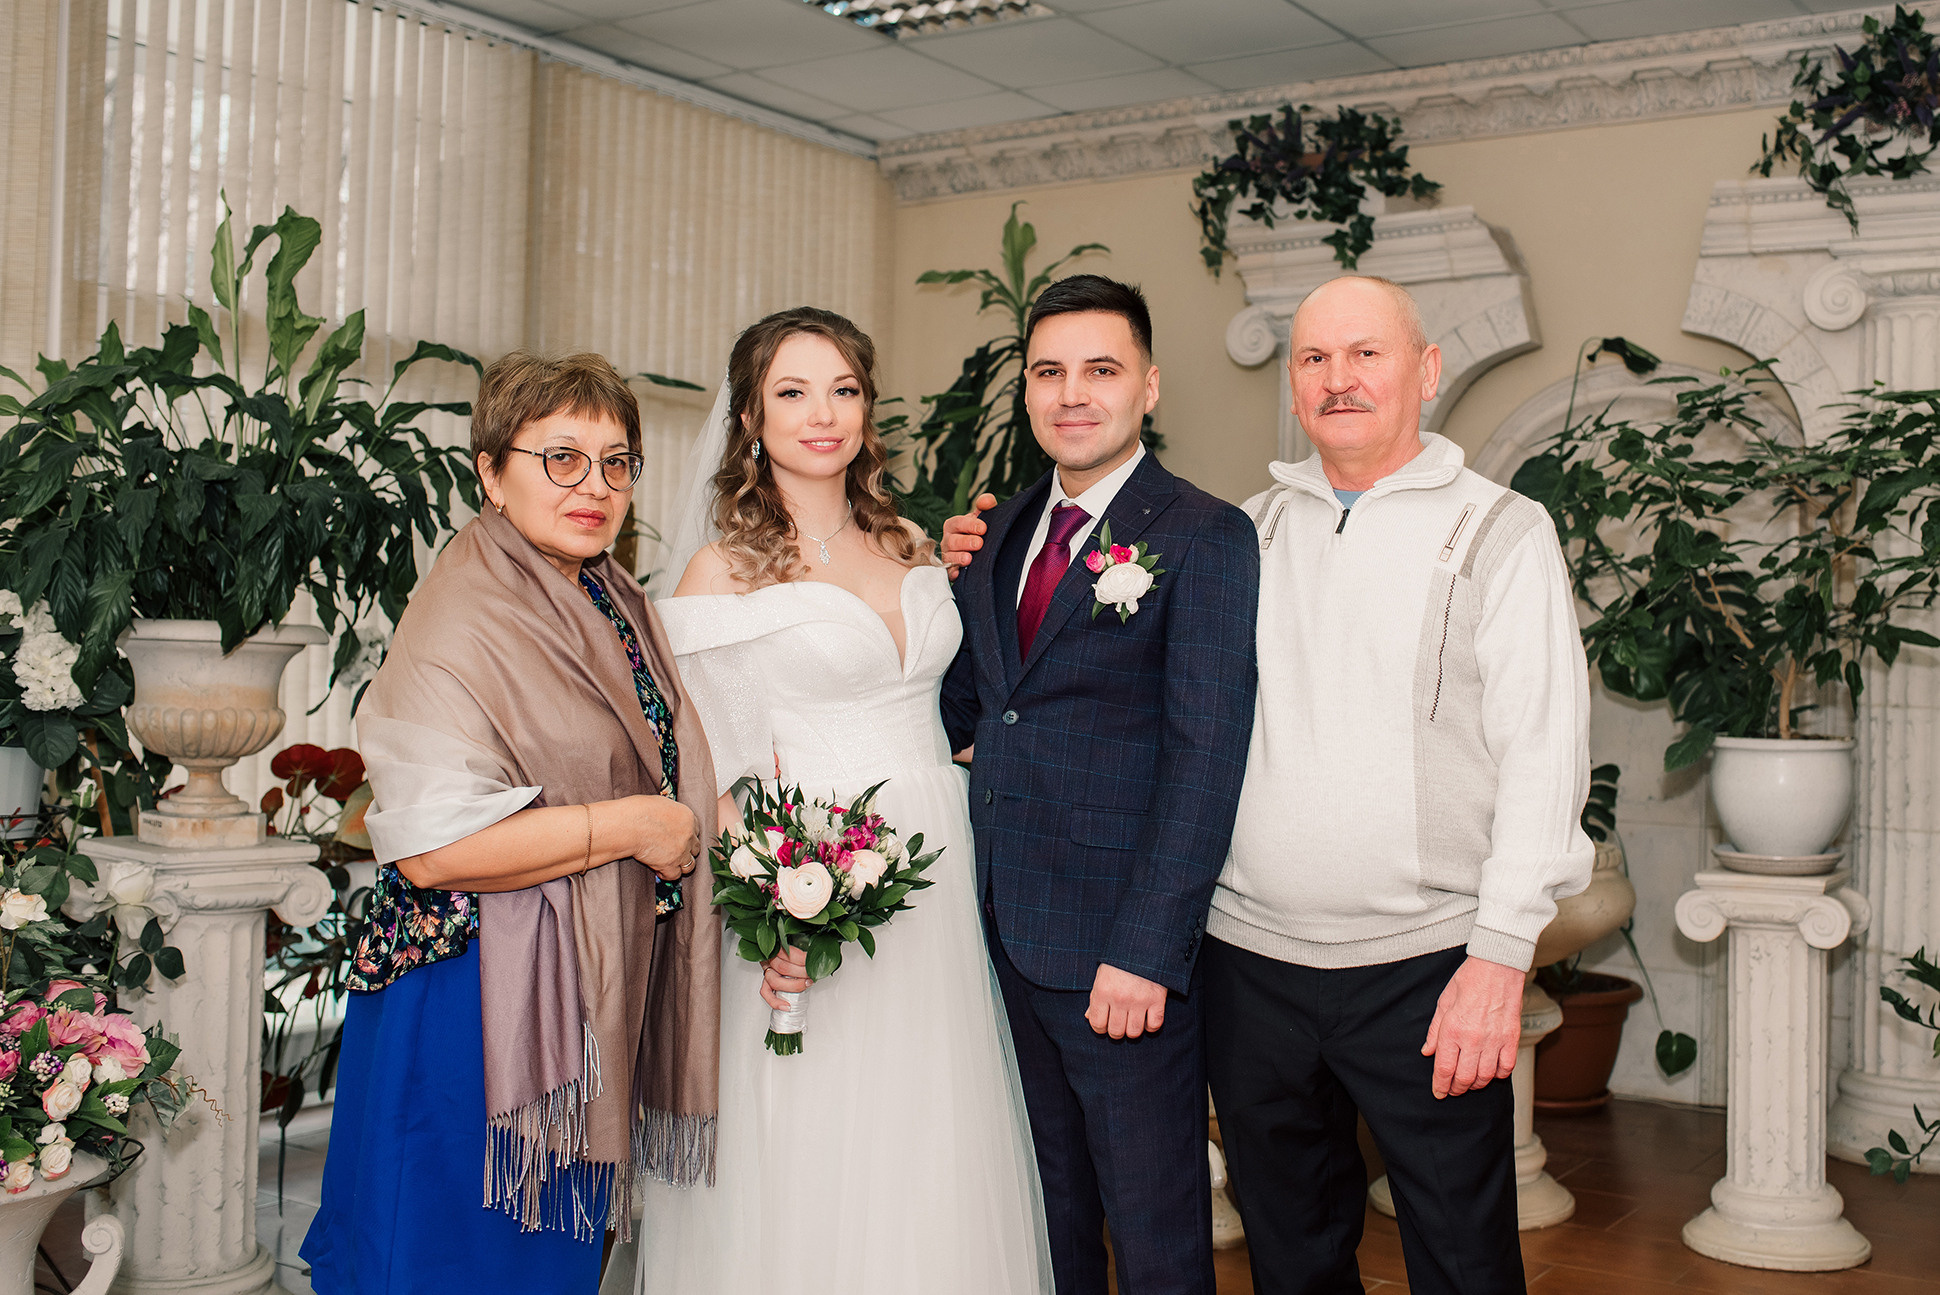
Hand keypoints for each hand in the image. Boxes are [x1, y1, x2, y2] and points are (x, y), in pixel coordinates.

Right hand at [621, 794, 701, 881]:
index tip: (679, 838)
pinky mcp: (670, 864)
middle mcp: (688, 835)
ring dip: (680, 865)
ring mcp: (681, 851)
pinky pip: (674, 875)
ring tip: (670, 863)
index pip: (695, 830)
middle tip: (674, 851)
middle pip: (695, 848)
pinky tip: (659, 871)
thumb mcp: (660, 803)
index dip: (687, 836)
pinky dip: (667, 875)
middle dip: (686, 851)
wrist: (630, 824)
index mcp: (687, 817)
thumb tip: (664, 816)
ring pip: (690, 865)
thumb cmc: (638, 810)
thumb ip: (668, 813)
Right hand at [760, 944, 810, 1010]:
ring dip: (794, 985)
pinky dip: (775, 1002)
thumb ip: (806, 944)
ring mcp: (767, 970)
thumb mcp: (799, 939)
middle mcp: (770, 958)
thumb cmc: (791, 943)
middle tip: (813, 973)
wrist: (777, 943)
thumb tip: (821, 949)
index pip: (788, 953)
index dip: (803, 959)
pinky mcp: (766, 980)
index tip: (813, 961)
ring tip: (807, 984)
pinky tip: (786, 1006)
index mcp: (777, 945)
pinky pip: (766, 993)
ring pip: (775, 981)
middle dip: (802, 973)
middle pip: (783, 968)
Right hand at [941, 493, 995, 578]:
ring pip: (949, 556)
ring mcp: (947, 556)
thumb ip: (985, 505)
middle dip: (965, 542)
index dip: (970, 524)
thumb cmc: (977, 532)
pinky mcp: (949, 571)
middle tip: (979, 543)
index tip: (984, 528)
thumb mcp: (981, 517)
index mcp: (954, 526)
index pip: (958, 522)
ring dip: (958, 557)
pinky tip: (958, 573)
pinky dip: (952, 573)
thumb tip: (987, 502)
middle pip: (952, 540)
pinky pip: (947, 572)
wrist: (978, 553)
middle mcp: (948, 541)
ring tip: (969, 559)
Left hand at [1086, 963, 1166, 1038]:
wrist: (1143, 943)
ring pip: (1134, 1032)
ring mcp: (1140, 1000)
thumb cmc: (1119, 960)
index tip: (1104, 1024)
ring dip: (1132, 1030)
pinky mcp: (1157, 999)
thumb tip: (1089, 1017)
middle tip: (1119, 1024)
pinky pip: (1154, 1025)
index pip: (1097, 1024)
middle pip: (1116, 1032)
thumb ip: (1096, 997)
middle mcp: (1120, 998)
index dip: (1100, 1028)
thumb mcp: (1102, 975)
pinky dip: (1151, 1026)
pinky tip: (1147, 1018)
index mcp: (1103, 991)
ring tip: (1132, 1021)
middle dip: (1116, 1032)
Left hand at [1421, 956, 1525, 1097]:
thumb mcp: (1443, 1002)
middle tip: (1453, 1090)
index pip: (1444, 1068)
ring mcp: (1494, 1040)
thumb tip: (1427, 1052)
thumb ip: (1434, 1030)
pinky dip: (1498, 1075)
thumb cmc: (1468, 981)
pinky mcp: (1511, 1038)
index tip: (1439, 1092)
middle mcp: (1473, 1038)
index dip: (1440, 1085)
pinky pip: (1506, 1067)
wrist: (1497, 967)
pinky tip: (1492, 1072)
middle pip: (1465, 1078)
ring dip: (1476, 1084)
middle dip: (1457, 1089)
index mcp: (1452, 1029)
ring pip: (1486, 1076)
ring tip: (1470, 1083)